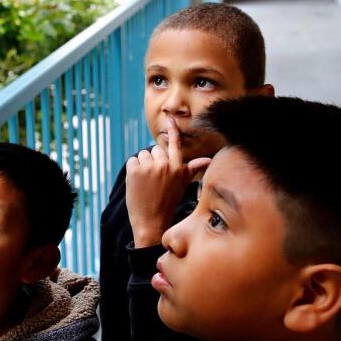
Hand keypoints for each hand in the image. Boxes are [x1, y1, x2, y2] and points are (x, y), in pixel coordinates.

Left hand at [125, 117, 210, 247]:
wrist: (151, 222)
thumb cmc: (168, 203)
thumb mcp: (183, 185)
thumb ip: (192, 168)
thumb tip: (209, 159)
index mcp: (177, 168)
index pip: (175, 144)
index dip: (173, 130)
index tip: (169, 117)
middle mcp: (164, 165)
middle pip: (156, 150)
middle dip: (154, 161)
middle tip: (155, 179)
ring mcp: (149, 167)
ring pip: (143, 155)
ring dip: (143, 165)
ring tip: (146, 182)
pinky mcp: (134, 171)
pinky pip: (132, 161)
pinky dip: (132, 170)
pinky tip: (137, 182)